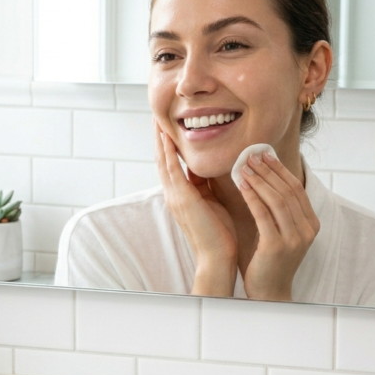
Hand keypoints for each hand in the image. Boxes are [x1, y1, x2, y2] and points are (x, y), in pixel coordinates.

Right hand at [154, 121, 237, 295]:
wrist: (216, 257)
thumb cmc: (219, 234)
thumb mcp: (212, 202)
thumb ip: (207, 185)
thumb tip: (210, 166)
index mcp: (180, 195)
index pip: (170, 165)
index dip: (167, 146)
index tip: (167, 128)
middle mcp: (173, 194)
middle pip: (161, 160)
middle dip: (159, 139)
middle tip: (155, 117)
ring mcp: (175, 196)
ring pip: (163, 162)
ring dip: (160, 140)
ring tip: (157, 121)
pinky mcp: (182, 198)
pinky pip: (172, 170)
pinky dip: (169, 153)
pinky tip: (168, 138)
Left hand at [238, 152, 320, 299]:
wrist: (269, 293)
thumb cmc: (269, 261)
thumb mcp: (280, 231)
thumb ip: (279, 210)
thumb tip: (266, 178)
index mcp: (311, 224)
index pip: (296, 189)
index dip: (280, 170)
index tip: (265, 154)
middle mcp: (307, 230)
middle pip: (288, 191)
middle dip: (269, 170)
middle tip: (251, 155)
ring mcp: (294, 239)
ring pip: (277, 200)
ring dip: (260, 180)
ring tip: (244, 166)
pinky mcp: (277, 246)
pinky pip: (264, 214)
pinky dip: (252, 196)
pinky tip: (242, 185)